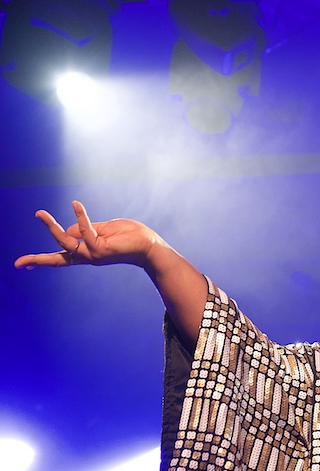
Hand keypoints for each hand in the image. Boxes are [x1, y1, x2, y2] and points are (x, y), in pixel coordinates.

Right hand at [14, 200, 159, 269]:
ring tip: (39, 214)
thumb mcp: (104, 230)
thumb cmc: (130, 237)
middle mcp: (88, 256)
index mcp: (87, 252)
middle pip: (58, 258)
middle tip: (18, 263)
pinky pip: (85, 231)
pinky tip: (75, 205)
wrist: (150, 246)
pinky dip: (80, 216)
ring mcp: (94, 254)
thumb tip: (68, 231)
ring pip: (66, 242)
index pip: (61, 257)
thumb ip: (86, 229)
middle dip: (38, 260)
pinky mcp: (101, 248)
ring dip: (51, 227)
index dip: (42, 260)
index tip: (23, 265)